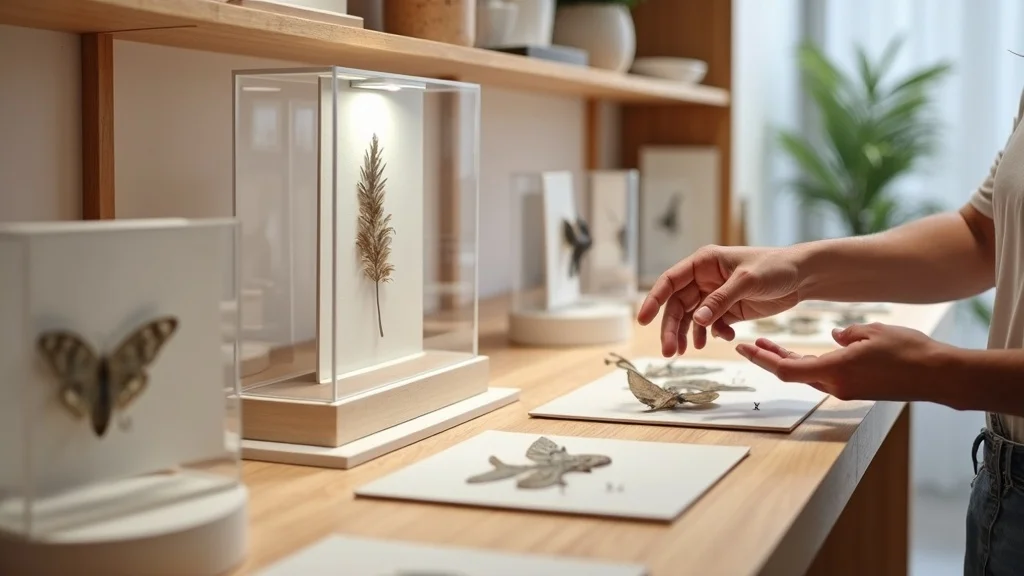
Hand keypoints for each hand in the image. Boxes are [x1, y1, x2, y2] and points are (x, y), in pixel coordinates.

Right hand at [637, 245, 803, 356]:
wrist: (802, 276)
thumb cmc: (776, 268)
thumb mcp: (747, 281)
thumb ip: (721, 300)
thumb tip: (696, 319)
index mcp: (703, 263)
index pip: (670, 281)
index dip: (654, 300)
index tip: (643, 320)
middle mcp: (704, 279)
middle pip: (677, 305)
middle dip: (671, 328)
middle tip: (668, 351)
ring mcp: (714, 295)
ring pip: (691, 318)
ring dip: (687, 335)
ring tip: (684, 352)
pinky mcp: (727, 309)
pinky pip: (710, 325)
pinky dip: (711, 334)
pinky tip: (723, 338)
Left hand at [735, 322, 953, 402]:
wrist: (940, 375)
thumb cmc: (909, 351)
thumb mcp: (872, 331)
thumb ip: (847, 334)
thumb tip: (834, 338)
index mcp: (834, 371)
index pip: (786, 369)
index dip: (761, 359)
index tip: (744, 347)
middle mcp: (836, 386)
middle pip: (792, 373)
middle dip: (769, 358)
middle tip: (750, 343)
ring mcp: (846, 391)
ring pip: (807, 375)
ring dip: (788, 361)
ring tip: (770, 345)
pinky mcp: (857, 391)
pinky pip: (825, 377)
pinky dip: (809, 365)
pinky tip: (805, 351)